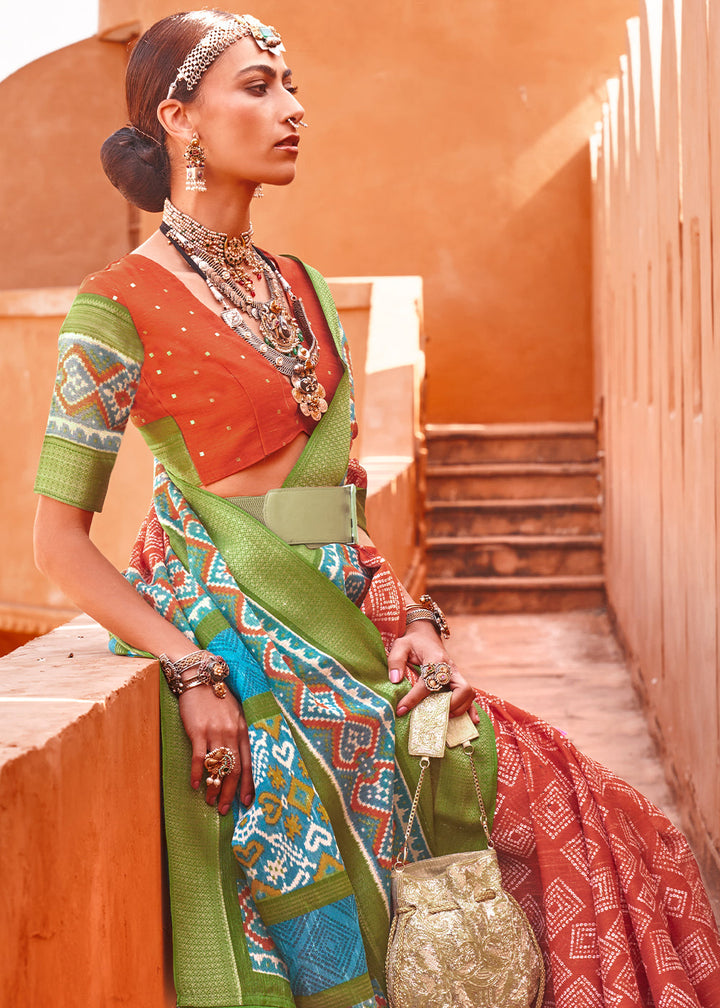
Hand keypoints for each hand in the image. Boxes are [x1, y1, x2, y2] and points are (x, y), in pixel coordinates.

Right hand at [178, 685, 253, 814]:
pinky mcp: (198, 731)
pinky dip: (197, 774)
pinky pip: (198, 758)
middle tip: (225, 809)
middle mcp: (232, 733)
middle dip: (231, 792)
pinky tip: (194, 785)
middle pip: (235, 769)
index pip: (250, 762)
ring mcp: (215, 732)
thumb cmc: (217, 697)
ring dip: (214, 788)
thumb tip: (238, 757)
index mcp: (243, 729)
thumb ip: (239, 733)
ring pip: (218, 767)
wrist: (199, 678)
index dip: (248, 784)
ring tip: (210, 802)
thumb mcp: (235, 713)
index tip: (247, 802)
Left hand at [387, 621, 478, 722]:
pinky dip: (471, 709)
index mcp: (436, 659)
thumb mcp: (400, 646)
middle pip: (462, 689)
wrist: (426, 634)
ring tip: (443, 716)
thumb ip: (395, 661)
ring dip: (459, 708)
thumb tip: (395, 679)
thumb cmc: (413, 641)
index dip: (414, 699)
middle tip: (433, 712)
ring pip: (468, 694)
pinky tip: (472, 721)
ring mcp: (456, 674)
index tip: (401, 709)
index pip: (428, 684)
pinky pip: (470, 696)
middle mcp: (450, 668)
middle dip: (450, 705)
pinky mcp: (457, 679)